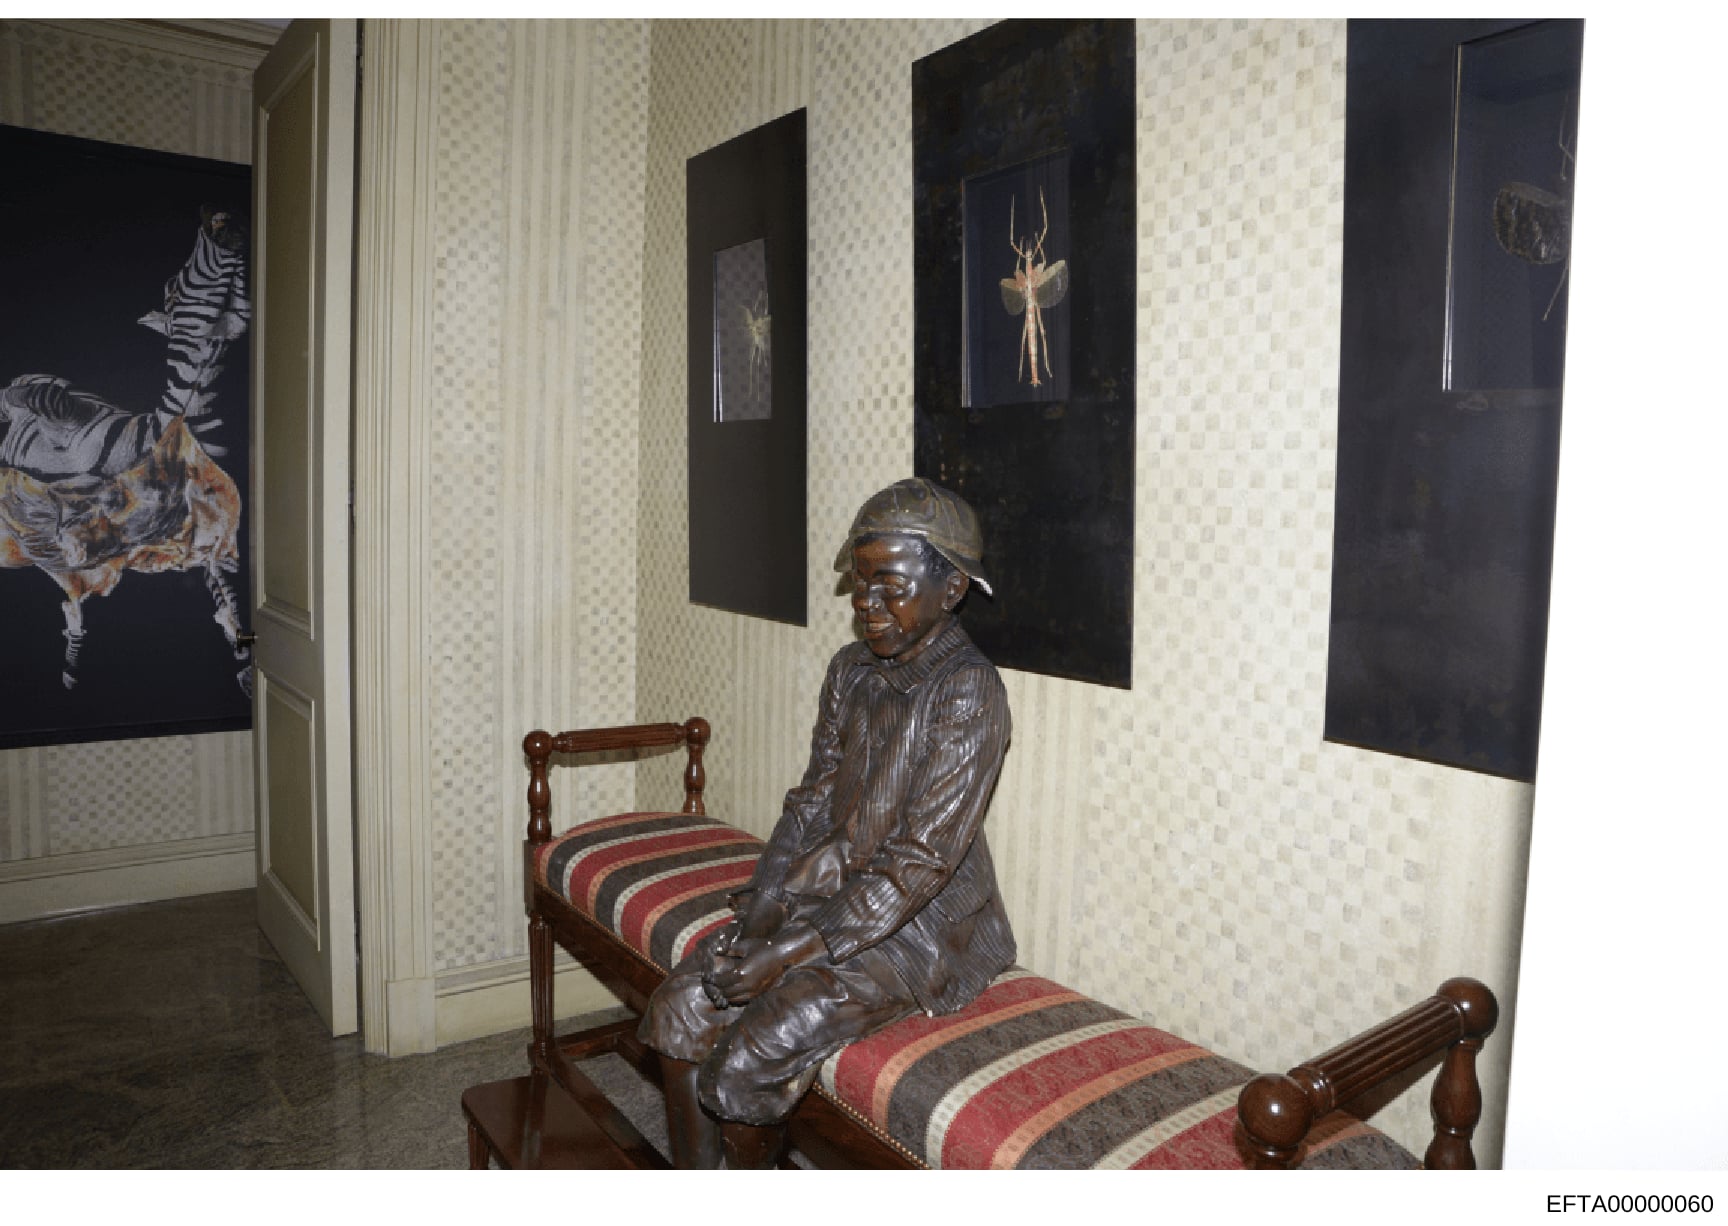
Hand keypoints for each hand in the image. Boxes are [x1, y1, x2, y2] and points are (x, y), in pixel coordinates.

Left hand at [704, 921, 825, 1005]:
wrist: (783, 955)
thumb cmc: (764, 948)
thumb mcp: (746, 946)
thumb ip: (730, 949)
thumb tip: (717, 950)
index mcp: (741, 972)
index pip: (720, 982)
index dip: (712, 981)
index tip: (708, 977)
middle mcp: (746, 985)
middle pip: (725, 993)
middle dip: (716, 989)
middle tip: (712, 984)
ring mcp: (753, 991)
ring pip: (733, 1000)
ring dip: (725, 995)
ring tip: (721, 988)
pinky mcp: (759, 993)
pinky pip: (743, 1000)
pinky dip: (735, 997)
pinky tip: (733, 990)